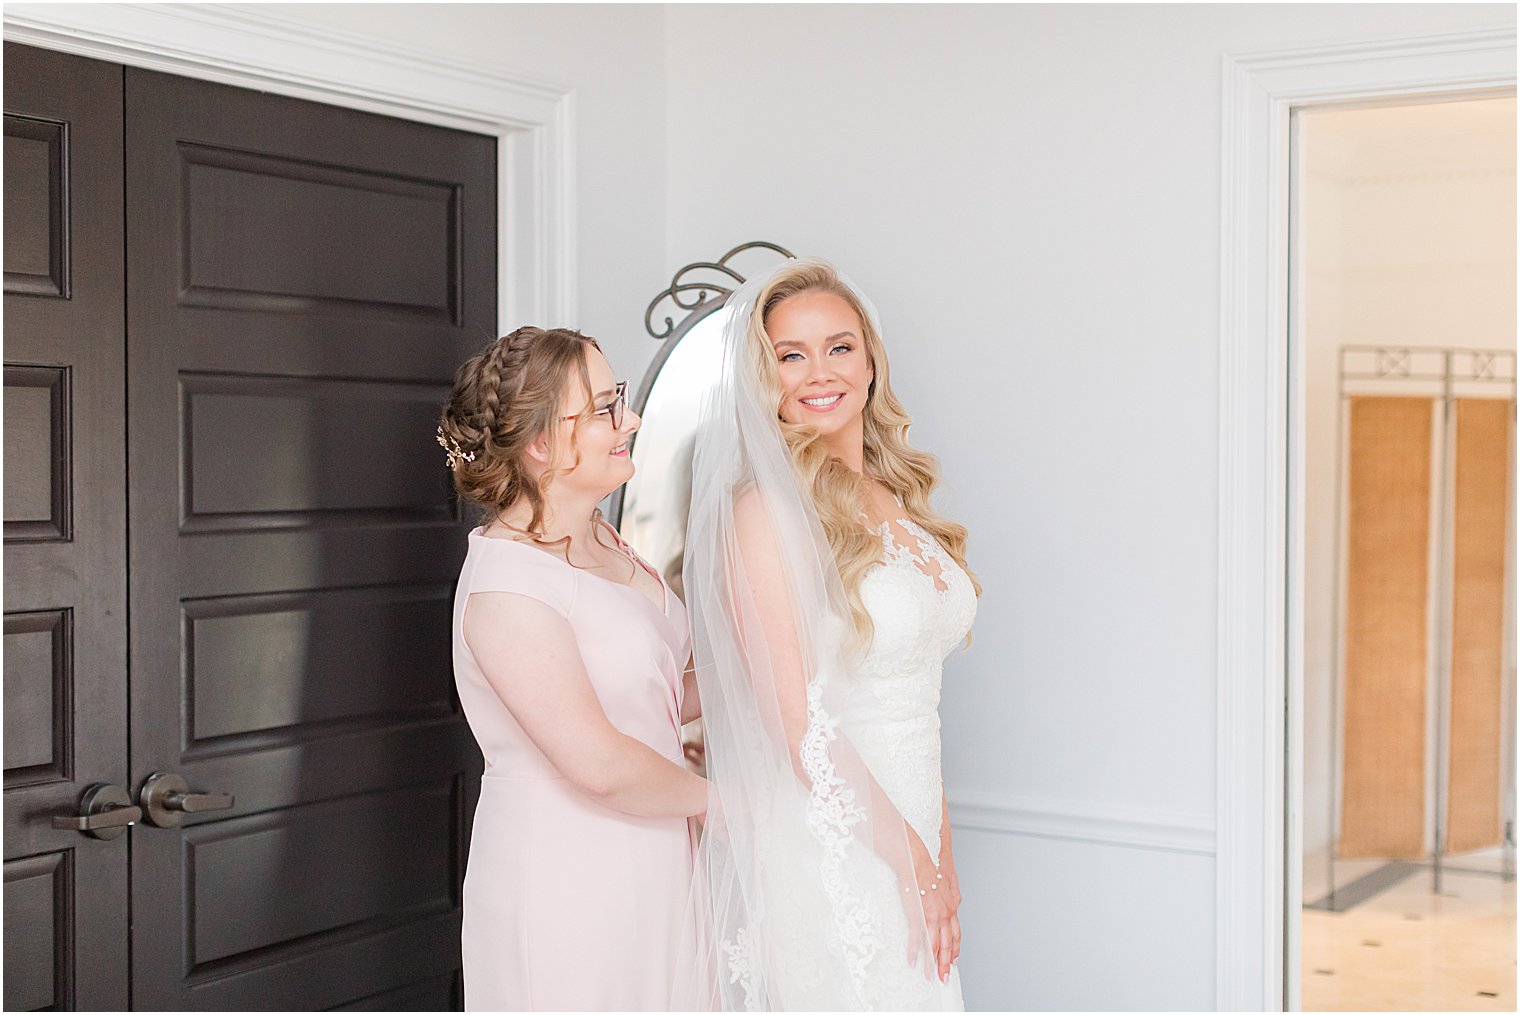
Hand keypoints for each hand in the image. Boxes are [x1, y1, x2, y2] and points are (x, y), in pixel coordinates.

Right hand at [908, 835, 957, 983]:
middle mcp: (944, 914)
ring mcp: (931, 916)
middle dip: (945, 963)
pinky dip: (915, 952)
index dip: (955, 949)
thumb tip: (956, 901)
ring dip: (932, 963)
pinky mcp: (917, 916)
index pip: (956, 934)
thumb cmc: (928, 871)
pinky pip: (917, 939)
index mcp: (951, 907)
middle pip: (947, 944)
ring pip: (934, 945)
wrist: (917, 862)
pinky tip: (912, 962)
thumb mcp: (944, 885)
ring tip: (930, 976)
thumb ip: (949, 897)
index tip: (953, 961)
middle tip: (944, 977)